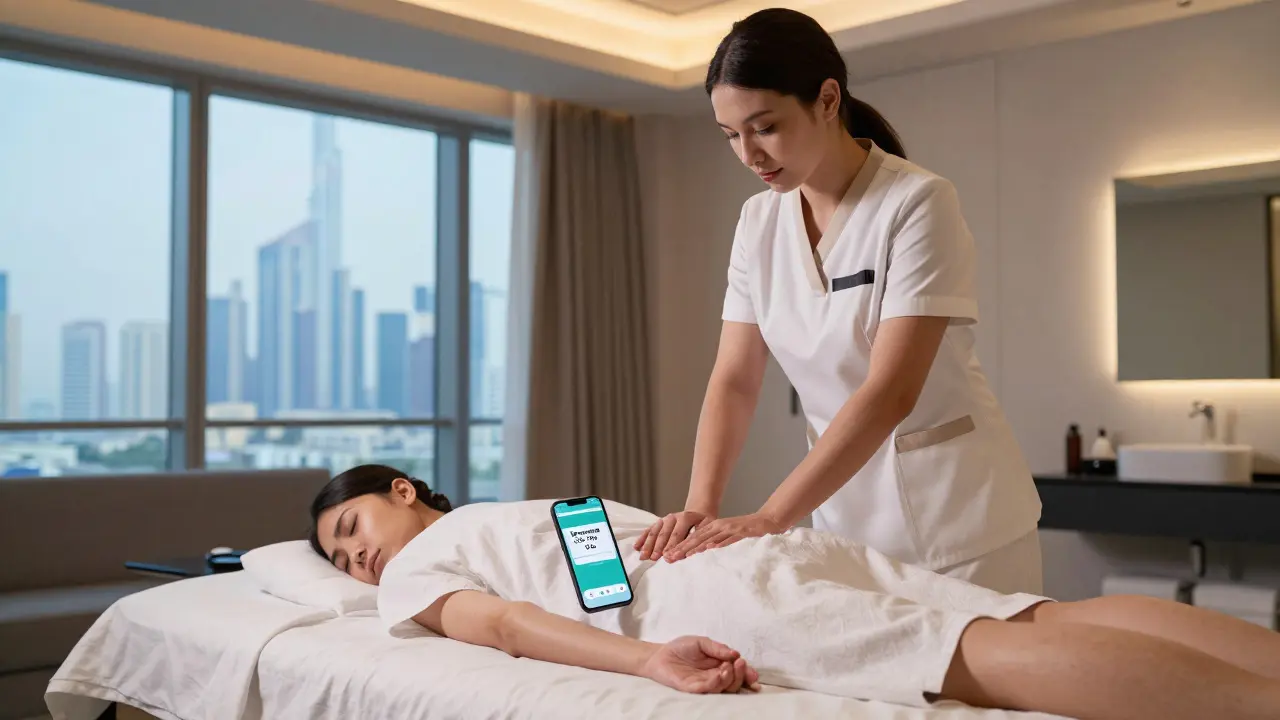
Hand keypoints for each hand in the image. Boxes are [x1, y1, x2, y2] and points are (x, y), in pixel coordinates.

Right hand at [634, 510, 712, 560]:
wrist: (698, 512)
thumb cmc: (704, 523)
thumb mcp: (708, 527)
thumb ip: (701, 537)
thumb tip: (697, 550)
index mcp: (686, 517)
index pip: (678, 534)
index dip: (673, 546)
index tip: (669, 557)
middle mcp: (673, 517)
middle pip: (664, 534)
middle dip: (658, 547)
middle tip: (654, 559)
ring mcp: (664, 519)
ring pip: (654, 532)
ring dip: (648, 545)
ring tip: (644, 556)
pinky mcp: (659, 523)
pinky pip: (649, 530)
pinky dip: (642, 538)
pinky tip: (636, 547)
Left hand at [640, 636, 760, 693]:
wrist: (659, 654)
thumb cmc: (681, 648)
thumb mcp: (702, 642)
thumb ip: (718, 648)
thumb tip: (735, 654)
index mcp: (719, 666)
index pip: (737, 673)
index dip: (747, 674)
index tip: (754, 674)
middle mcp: (714, 677)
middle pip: (733, 682)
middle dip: (740, 675)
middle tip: (740, 663)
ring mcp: (704, 684)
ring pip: (723, 688)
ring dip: (730, 679)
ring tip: (729, 666)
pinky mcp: (692, 689)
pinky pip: (707, 689)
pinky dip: (716, 683)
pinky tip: (720, 674)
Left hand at [665, 513, 782, 561]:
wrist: (768, 520)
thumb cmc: (747, 531)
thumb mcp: (728, 536)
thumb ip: (716, 542)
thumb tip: (702, 552)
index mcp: (714, 527)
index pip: (693, 538)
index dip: (680, 547)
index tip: (668, 557)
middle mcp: (719, 526)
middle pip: (697, 538)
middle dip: (682, 548)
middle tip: (668, 558)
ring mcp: (730, 528)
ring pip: (709, 538)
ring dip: (695, 547)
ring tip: (683, 556)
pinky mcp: (741, 531)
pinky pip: (728, 539)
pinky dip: (718, 544)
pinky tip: (709, 549)